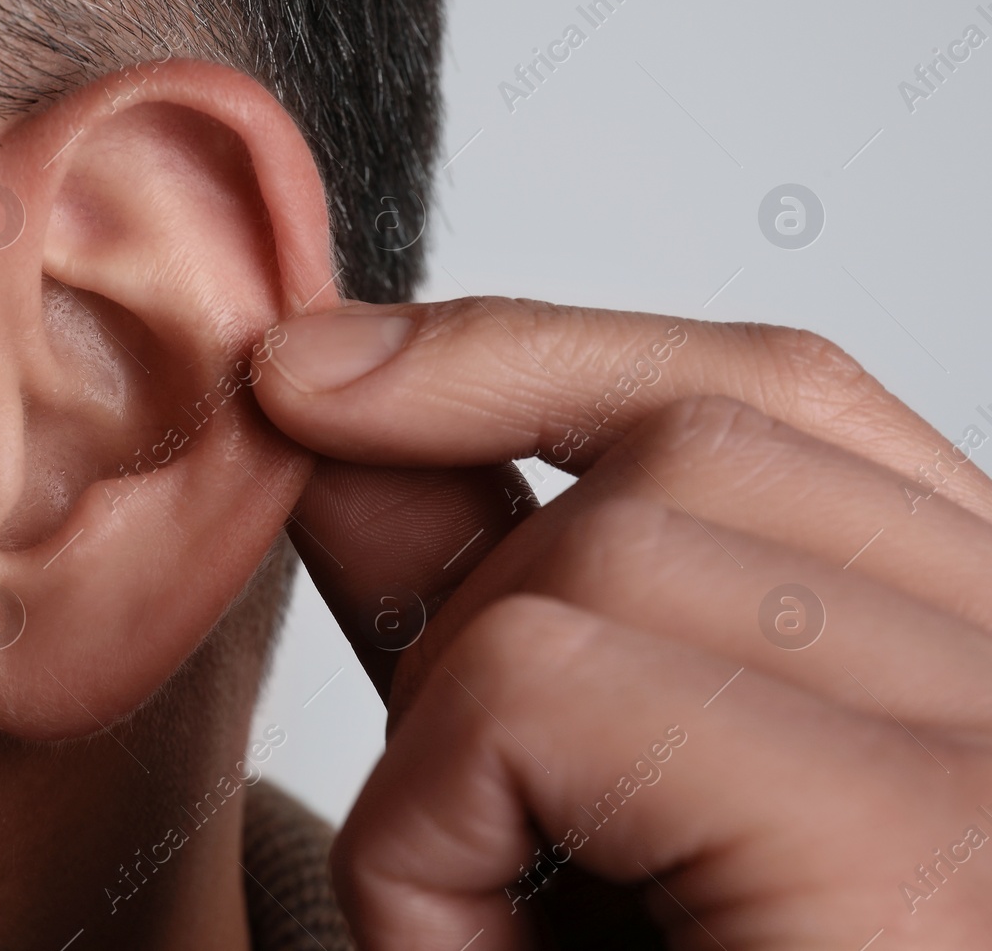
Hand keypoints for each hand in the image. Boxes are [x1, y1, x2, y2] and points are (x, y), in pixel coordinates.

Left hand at [254, 297, 991, 949]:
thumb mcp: (572, 815)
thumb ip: (480, 610)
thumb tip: (337, 434)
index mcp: (986, 658)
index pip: (775, 397)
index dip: (532, 355)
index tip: (323, 372)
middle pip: (684, 451)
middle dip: (486, 587)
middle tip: (476, 820)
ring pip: (604, 549)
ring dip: (460, 736)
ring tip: (507, 934)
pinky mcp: (915, 844)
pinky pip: (551, 689)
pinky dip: (442, 825)